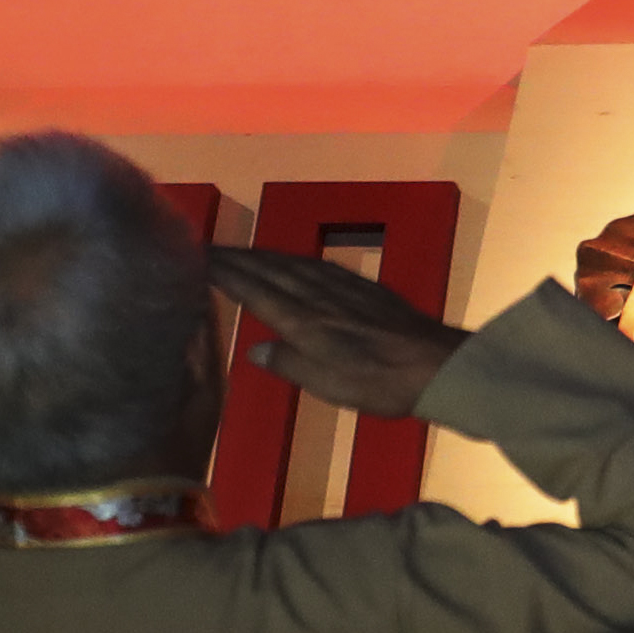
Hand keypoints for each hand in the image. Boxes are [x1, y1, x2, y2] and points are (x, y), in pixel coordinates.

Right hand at [210, 248, 466, 416]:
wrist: (434, 363)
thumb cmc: (378, 383)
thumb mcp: (327, 384)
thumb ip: (289, 363)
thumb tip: (254, 348)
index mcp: (304, 321)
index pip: (255, 290)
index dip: (226, 274)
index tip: (199, 259)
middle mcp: (319, 296)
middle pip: (271, 270)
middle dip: (238, 258)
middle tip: (208, 248)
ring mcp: (344, 288)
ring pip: (294, 264)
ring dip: (263, 256)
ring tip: (241, 252)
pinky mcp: (364, 288)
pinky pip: (319, 265)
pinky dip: (296, 260)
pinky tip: (293, 262)